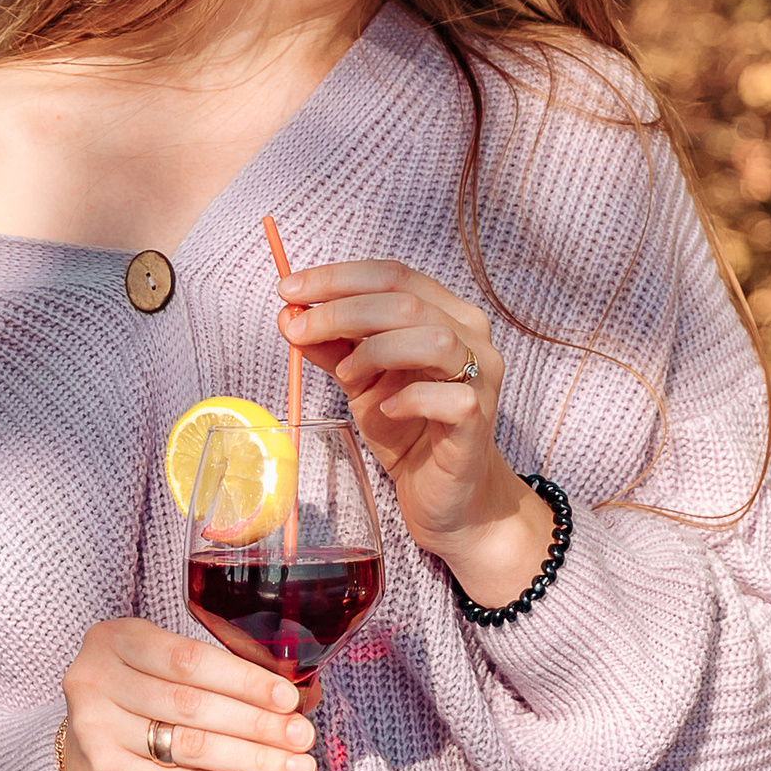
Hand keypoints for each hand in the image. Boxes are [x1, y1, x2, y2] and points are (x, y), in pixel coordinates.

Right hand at [60, 616, 314, 770]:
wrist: (86, 766)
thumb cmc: (138, 709)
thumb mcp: (160, 674)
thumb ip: (213, 677)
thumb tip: (289, 702)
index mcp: (116, 640)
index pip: (190, 659)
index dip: (244, 680)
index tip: (288, 698)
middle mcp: (96, 681)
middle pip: (194, 705)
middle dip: (257, 724)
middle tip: (302, 737)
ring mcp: (96, 731)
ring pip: (194, 748)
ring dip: (255, 761)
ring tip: (297, 769)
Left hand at [283, 257, 551, 608]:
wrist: (445, 495)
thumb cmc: (408, 431)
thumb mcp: (359, 382)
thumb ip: (332, 347)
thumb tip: (290, 315)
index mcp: (445, 312)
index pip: (392, 274)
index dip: (338, 277)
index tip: (289, 290)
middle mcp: (471, 335)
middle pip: (405, 301)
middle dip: (341, 311)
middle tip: (297, 329)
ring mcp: (480, 375)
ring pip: (432, 338)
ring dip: (375, 352)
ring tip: (348, 378)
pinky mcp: (478, 418)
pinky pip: (445, 396)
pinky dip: (407, 399)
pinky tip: (387, 411)